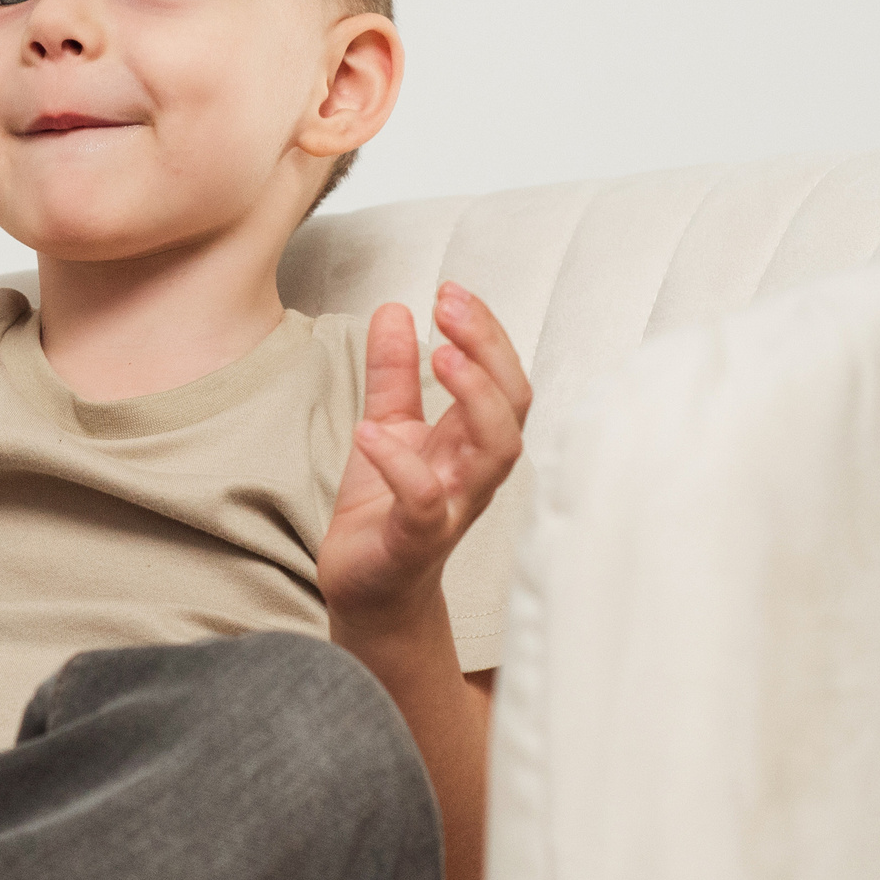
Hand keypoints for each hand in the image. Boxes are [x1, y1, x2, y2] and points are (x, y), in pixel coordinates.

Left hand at [319, 283, 531, 624]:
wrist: (367, 588)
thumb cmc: (385, 511)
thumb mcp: (387, 426)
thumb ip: (393, 374)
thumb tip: (395, 310)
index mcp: (470, 440)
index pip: (502, 377)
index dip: (485, 332)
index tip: (450, 290)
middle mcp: (474, 471)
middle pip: (512, 405)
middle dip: (490, 351)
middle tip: (451, 306)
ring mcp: (454, 506)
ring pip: (495, 453)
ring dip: (474, 400)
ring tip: (440, 358)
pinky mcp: (418, 539)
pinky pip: (425, 502)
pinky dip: (401, 466)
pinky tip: (370, 433)